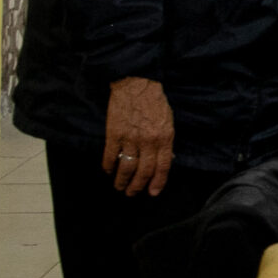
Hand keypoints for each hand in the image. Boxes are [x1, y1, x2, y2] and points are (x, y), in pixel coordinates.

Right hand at [103, 77, 174, 195]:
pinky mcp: (114, 134)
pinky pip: (110, 156)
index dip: (158, 182)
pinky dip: (108, 166)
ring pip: (126, 167)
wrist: (136, 84)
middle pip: (144, 171)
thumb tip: (166, 160)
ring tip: (119, 187)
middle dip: (138, 186)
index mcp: (165, 137)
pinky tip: (108, 171)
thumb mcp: (168, 122)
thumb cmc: (154, 102)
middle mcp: (148, 141)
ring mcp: (130, 138)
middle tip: (132, 193)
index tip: (152, 193)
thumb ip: (166, 142)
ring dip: (122, 180)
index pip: (163, 166)